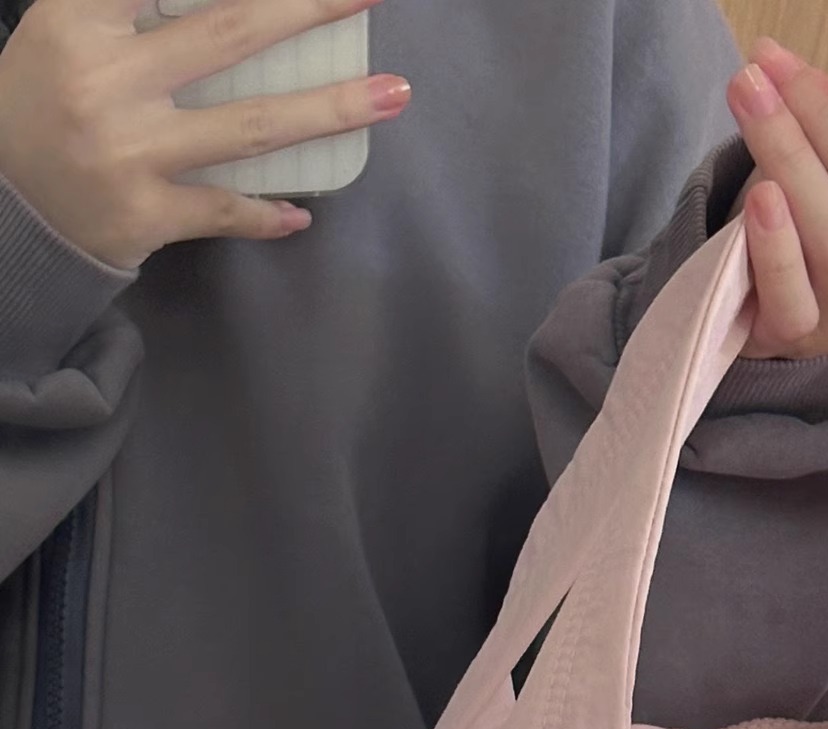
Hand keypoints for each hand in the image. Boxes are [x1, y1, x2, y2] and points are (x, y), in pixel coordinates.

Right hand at [0, 0, 410, 270]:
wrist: (3, 204)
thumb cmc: (44, 103)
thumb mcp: (66, 31)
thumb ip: (129, 5)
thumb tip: (234, 4)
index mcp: (79, 19)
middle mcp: (106, 79)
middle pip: (228, 33)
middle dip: (307, 8)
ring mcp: (129, 151)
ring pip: (249, 126)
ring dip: (330, 110)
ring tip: (394, 94)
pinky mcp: (146, 213)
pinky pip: (226, 210)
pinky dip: (268, 213)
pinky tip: (304, 212)